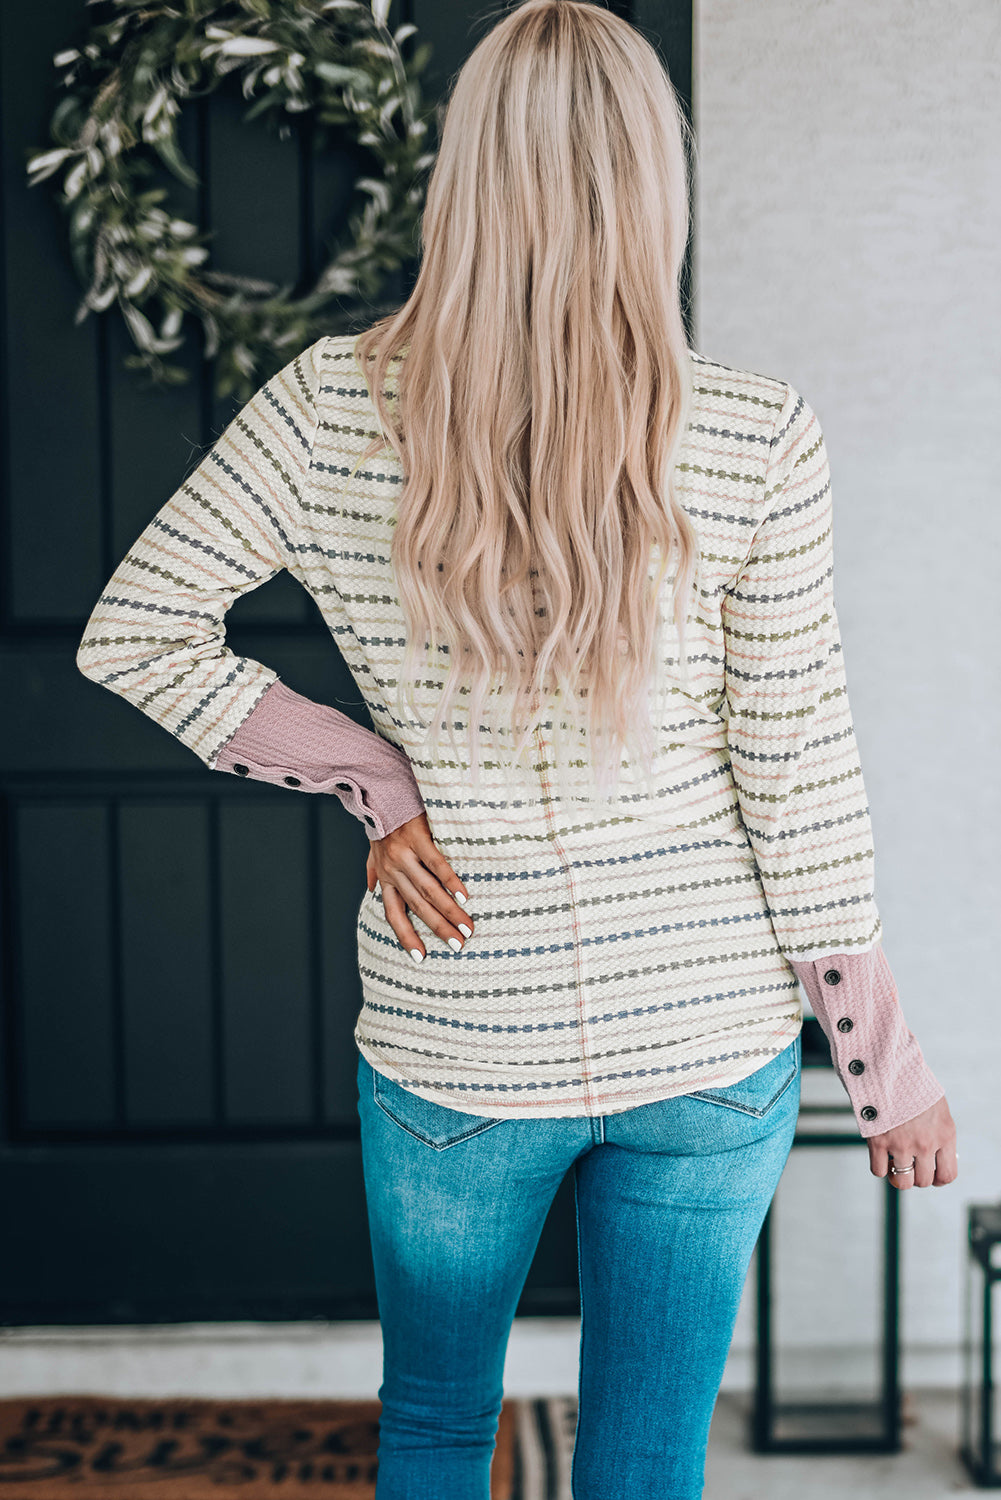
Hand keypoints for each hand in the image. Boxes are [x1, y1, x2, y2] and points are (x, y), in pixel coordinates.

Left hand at [365, 812, 472, 962]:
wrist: (382, 792)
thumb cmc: (383, 822)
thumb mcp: (372, 849)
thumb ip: (371, 870)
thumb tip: (369, 888)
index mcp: (385, 877)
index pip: (395, 914)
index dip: (406, 936)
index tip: (421, 958)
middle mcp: (393, 870)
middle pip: (417, 907)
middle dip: (438, 928)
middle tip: (458, 945)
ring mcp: (405, 855)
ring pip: (429, 890)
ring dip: (449, 911)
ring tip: (467, 926)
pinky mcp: (418, 838)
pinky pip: (436, 865)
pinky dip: (451, 882)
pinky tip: (464, 896)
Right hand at [866, 1094, 957, 1188]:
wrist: (888, 1067)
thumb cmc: (913, 1085)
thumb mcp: (937, 1108)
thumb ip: (939, 1132)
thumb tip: (937, 1155)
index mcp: (945, 1135)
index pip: (948, 1175)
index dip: (938, 1179)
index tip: (931, 1174)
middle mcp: (925, 1143)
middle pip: (924, 1181)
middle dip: (917, 1177)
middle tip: (910, 1166)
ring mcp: (901, 1144)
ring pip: (903, 1182)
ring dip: (898, 1176)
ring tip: (895, 1164)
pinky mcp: (878, 1141)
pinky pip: (878, 1171)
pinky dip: (880, 1168)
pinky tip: (880, 1156)